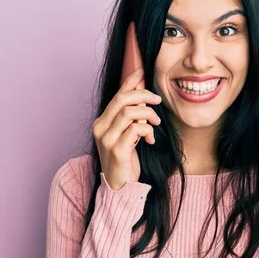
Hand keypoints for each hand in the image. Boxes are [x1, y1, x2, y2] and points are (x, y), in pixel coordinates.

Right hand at [92, 68, 161, 189]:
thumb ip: (132, 117)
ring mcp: (107, 139)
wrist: (120, 186)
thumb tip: (144, 95)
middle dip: (143, 95)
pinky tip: (150, 139)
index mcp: (102, 122)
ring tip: (155, 125)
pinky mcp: (117, 150)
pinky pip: (135, 129)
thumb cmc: (126, 160)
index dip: (130, 81)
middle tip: (158, 101)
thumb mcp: (128, 135)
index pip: (117, 95)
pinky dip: (147, 130)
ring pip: (130, 112)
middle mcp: (100, 128)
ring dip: (148, 115)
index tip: (142, 71)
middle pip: (122, 99)